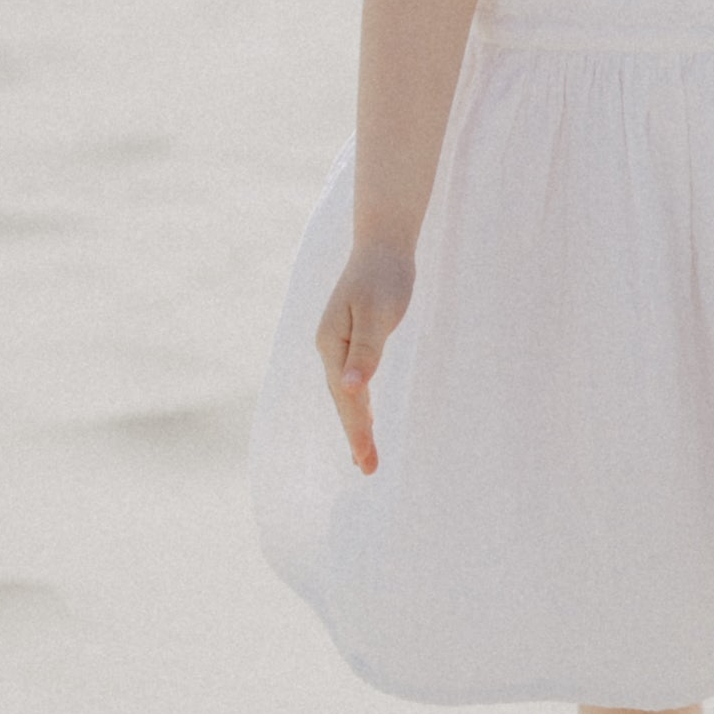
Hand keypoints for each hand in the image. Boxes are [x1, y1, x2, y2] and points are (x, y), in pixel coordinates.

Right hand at [316, 244, 413, 472]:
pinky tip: (364, 416)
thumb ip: (365, 352)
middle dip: (355, 435)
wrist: (382, 244)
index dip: (357, 431)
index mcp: (331, 344)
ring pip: (346, 393)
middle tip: (369, 469)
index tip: (366, 461)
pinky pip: (353, 381)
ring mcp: (338, 344)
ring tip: (364, 456)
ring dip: (356, 424)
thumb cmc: (383, 276)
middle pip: (343, 400)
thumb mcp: (376, 313)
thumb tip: (349, 389)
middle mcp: (329, 348)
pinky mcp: (352, 339)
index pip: (346, 398)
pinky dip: (358, 404)